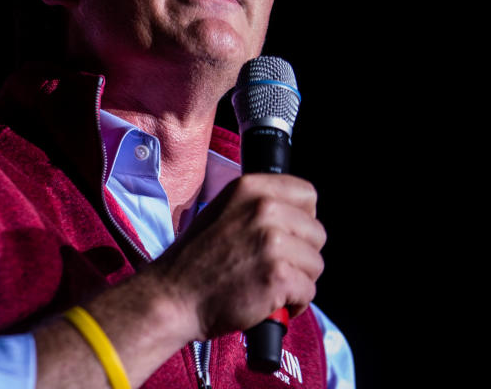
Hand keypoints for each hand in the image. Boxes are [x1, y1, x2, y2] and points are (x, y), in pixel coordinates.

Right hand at [150, 174, 325, 340]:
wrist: (173, 296)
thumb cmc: (195, 260)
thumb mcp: (222, 211)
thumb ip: (257, 206)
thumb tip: (295, 216)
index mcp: (250, 188)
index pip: (307, 194)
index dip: (302, 219)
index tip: (287, 235)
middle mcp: (264, 209)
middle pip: (316, 232)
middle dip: (301, 254)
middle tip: (273, 266)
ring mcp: (272, 242)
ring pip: (315, 264)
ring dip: (298, 280)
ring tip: (268, 284)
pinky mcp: (279, 275)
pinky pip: (308, 291)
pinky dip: (293, 303)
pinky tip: (269, 301)